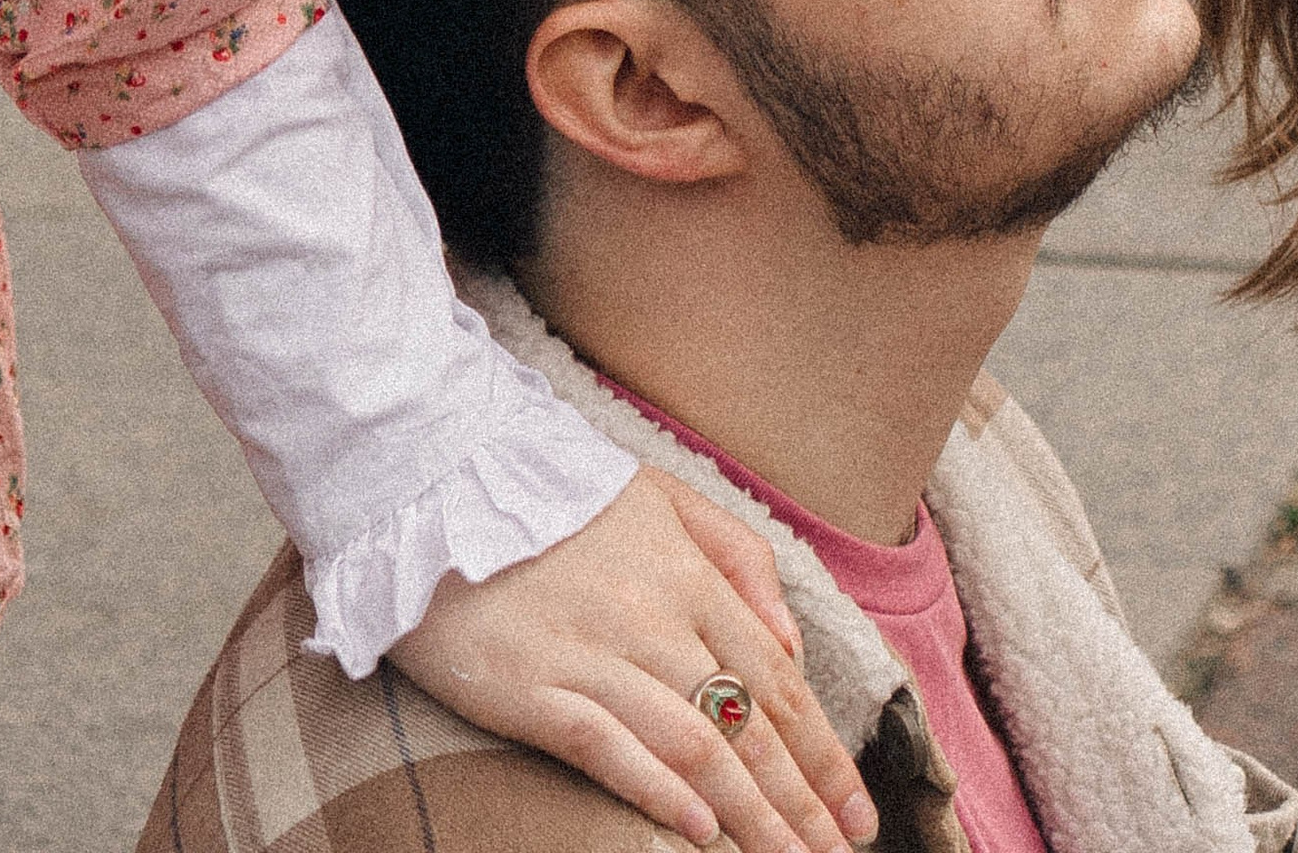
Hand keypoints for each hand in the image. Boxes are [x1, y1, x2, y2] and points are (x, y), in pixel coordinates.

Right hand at [389, 467, 878, 851]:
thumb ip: (738, 558)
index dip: (825, 754)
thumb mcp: (665, 497)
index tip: (859, 811)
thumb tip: (790, 641)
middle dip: (803, 801)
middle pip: (746, 724)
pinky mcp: (532, 687)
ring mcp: (593, 654)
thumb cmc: (557, 494)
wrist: (439, 480)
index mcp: (689, 574)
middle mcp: (654, 617)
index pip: (777, 680)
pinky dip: (658, 793)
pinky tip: (699, 832)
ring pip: (693, 747)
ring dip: (750, 815)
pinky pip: (607, 748)